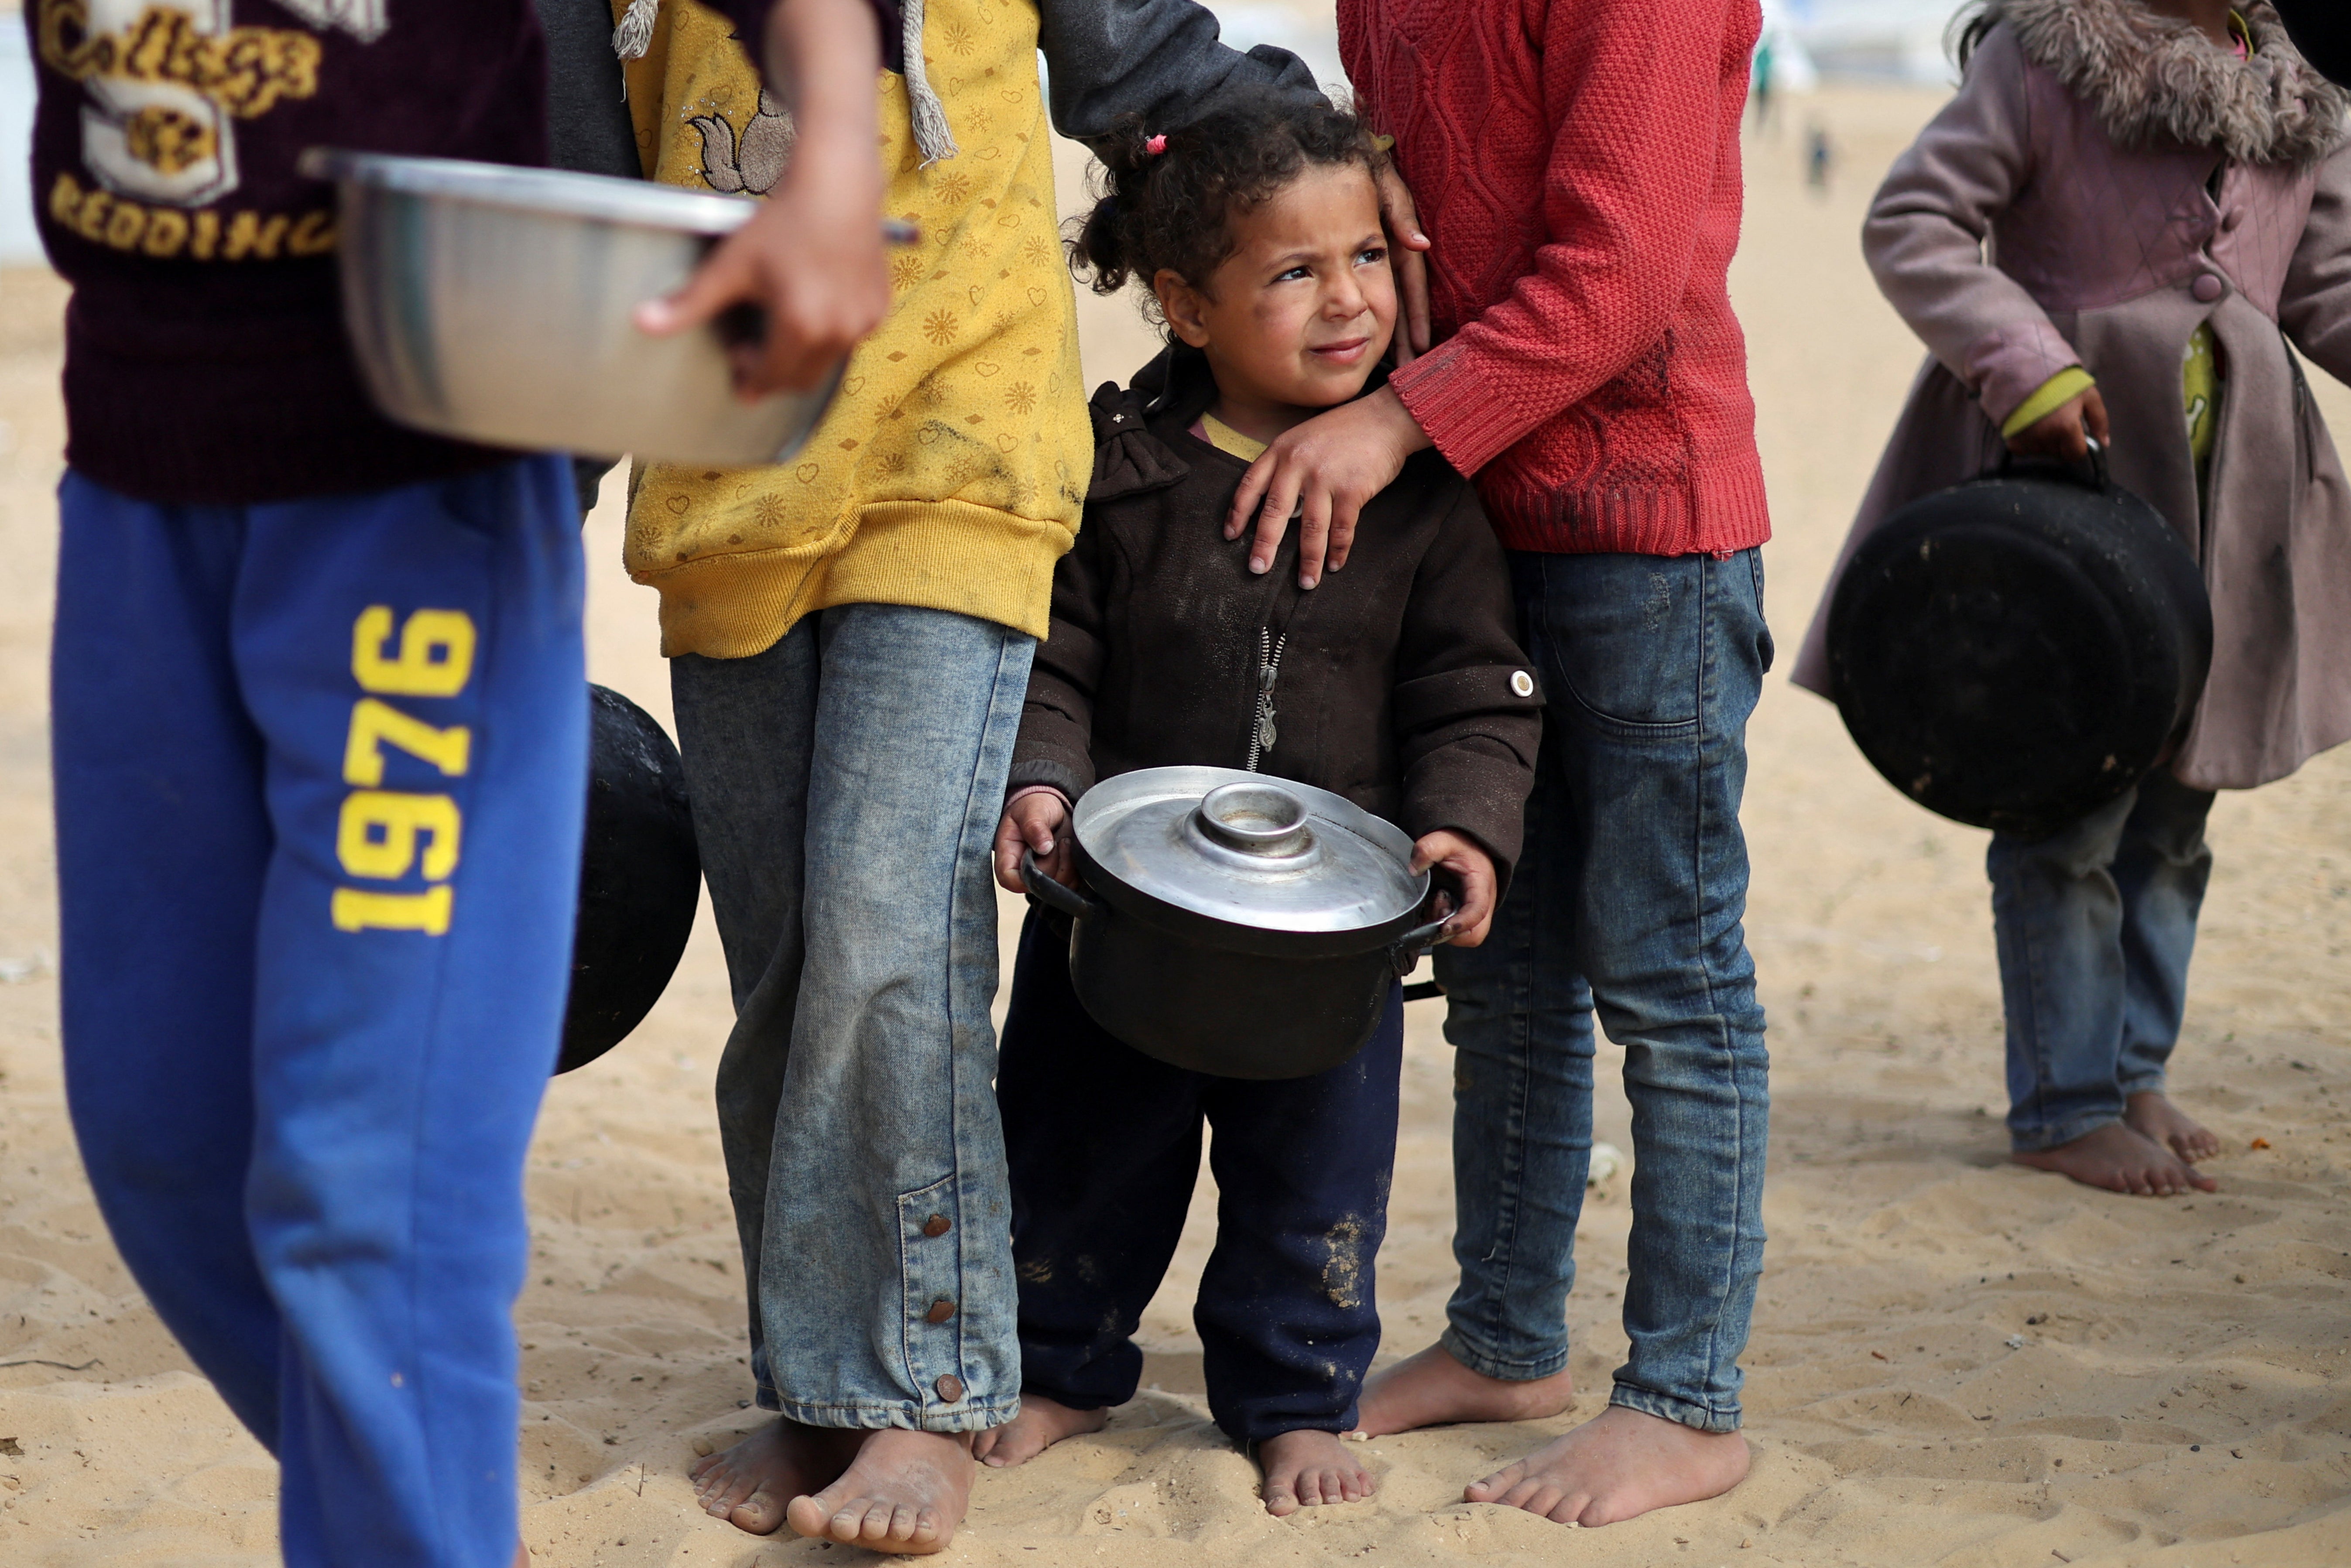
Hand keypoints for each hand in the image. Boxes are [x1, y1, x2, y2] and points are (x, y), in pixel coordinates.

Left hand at [633, 0, 888, 395]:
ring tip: (779, 330)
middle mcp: (838, 332)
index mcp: (800, 326)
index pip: (771, 377)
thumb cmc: (782, 222)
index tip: (737, 365)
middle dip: (774, 375)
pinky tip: (810, 309)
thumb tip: (642, 323)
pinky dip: (827, 337)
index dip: (750, 378)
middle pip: (800, 381)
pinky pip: (849, 340)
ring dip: (800, 358)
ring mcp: (864, 322)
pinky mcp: (879, 309)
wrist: (838, 186)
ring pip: (826, 363)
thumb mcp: (731, 265)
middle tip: (752, 355)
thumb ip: (690, 301)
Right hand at [993, 791, 1074, 895]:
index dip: (1030, 875)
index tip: (1045, 851)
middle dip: (1054, 862)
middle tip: (1057, 840)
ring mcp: (1041, 876)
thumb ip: (1034, 826)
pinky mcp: (1059, 877)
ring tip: (1064, 842)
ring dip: (1067, 864)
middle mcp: (1023, 871)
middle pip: (1039, 884)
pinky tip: (1071, 850)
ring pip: (1057, 886)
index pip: (1011, 880)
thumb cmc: (1033, 807)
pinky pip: (1071, 883)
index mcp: (1008, 857)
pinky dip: (1075, 867)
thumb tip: (1044, 848)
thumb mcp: (1031, 810)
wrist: (1049, 806)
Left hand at [1223, 384, 1433, 587]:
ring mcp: (1324, 477)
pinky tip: (1334, 565)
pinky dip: (1337, 550)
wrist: (1385, 418)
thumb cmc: (1345, 430)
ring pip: (1310, 528)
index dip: (1238, 513)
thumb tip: (1279, 508)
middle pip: (1274, 512)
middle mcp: (1298, 463)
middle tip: (1257, 569)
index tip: (1231, 536)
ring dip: (1308, 560)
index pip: (1250, 485)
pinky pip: (1341, 529)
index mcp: (1281, 450)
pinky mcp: (1351, 489)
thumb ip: (1286, 465)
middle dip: (1265, 546)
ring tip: (1306, 582)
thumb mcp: (1304, 437)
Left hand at [1374, 163, 1432, 363]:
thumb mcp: (1383, 181)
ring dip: (1394, 334)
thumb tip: (1421, 245)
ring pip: (1387, 302)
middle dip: (1408, 336)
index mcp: (1398, 239)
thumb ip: (1400, 209)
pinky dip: (1378, 317)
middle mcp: (1390, 252)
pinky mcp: (1364, 257)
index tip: (1418, 346)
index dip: (1415, 315)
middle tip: (1411, 371)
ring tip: (1398, 367)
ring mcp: (1377, 256)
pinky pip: (1373, 293)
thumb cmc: (1360, 164)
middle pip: (1402, 301)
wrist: (1328, 155)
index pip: (1411, 283)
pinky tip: (1376, 342)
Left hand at [1411, 829, 1496, 947]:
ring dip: (1444, 929)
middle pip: (1475, 934)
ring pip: (1464, 937)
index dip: (1461, 923)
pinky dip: (1440, 926)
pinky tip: (1431, 907)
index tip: (1444, 927)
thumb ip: (1427, 849)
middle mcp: (1483, 902)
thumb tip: (1413, 870)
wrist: (1467, 842)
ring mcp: (1474, 910)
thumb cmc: (1459, 843)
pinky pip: (1455, 932)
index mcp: (1481, 884)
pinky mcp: (1464, 913)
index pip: (1477, 911)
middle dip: (1453, 932)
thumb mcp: (1443, 840)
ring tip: (1434, 903)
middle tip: (1436, 910)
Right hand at [2006, 384, 2109, 461]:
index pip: (2075, 454)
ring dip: (2046, 441)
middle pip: (2059, 453)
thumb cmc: (2061, 380)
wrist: (2026, 369)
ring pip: (2043, 451)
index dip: (2078, 445)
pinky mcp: (2012, 440)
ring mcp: (2026, 440)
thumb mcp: (2088, 394)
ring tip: (2043, 419)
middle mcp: (2045, 437)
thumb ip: (2100, 420)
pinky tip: (2030, 425)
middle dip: (2062, 442)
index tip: (2075, 434)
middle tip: (2058, 420)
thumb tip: (2104, 443)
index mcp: (2066, 427)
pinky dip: (2029, 441)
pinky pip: (2025, 449)